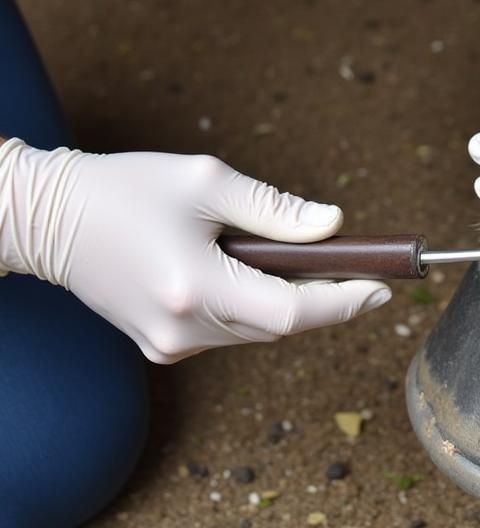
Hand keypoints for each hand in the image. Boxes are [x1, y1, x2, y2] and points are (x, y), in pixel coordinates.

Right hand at [0, 141, 389, 362]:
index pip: (292, 311)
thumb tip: (331, 225)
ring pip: (256, 331)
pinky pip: (228, 331)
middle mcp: (181, 330)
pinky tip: (259, 275)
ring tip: (313, 265)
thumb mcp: (206, 182)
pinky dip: (255, 306)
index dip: (345, 301)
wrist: (47, 218)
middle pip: (280, 324)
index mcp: (194, 288)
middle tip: (361, 268)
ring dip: (290, 302)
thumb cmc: (124, 190)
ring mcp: (167, 345)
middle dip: (326, 298)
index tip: (384, 288)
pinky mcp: (160, 344)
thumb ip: (275, 209)